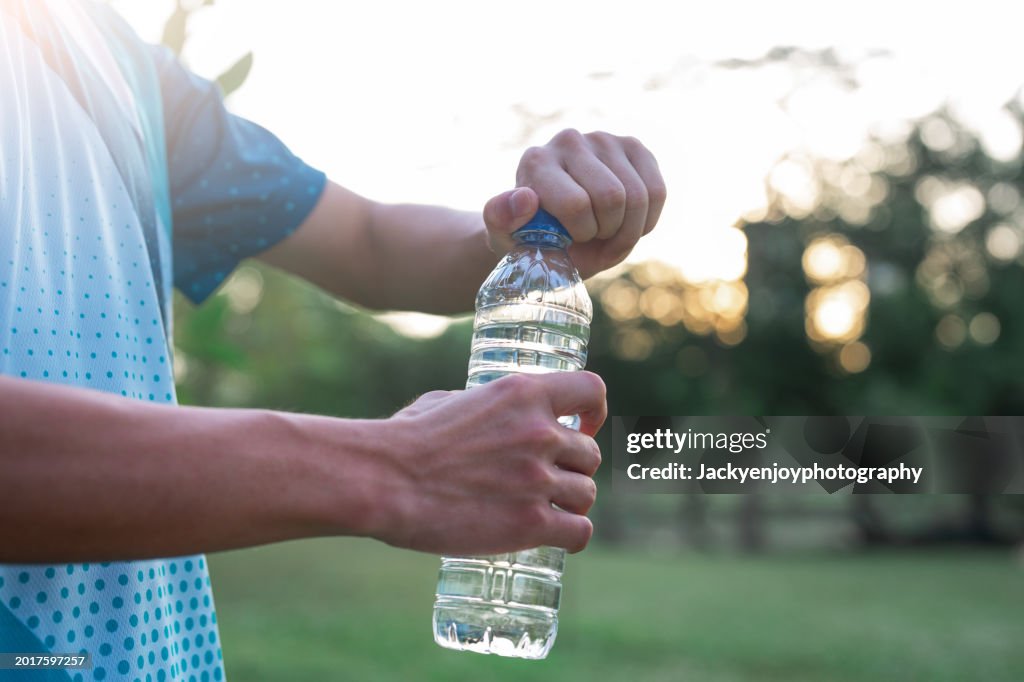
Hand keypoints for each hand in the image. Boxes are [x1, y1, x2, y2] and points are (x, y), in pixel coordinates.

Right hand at [375, 372, 605, 555]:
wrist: (384, 480)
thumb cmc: (405, 440)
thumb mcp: (450, 401)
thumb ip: (486, 406)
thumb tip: (496, 419)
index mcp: (522, 394)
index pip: (591, 390)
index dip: (594, 412)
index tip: (585, 427)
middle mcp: (539, 432)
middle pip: (590, 454)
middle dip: (572, 468)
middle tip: (547, 481)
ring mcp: (538, 478)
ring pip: (586, 494)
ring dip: (570, 503)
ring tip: (545, 510)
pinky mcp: (530, 522)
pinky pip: (580, 532)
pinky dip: (572, 537)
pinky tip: (558, 538)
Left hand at [483, 129, 666, 278]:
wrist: (556, 230)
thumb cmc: (531, 238)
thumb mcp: (507, 240)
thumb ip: (501, 220)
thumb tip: (525, 197)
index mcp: (536, 162)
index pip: (577, 204)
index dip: (580, 234)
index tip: (566, 240)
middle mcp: (568, 140)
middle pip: (614, 198)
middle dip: (607, 234)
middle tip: (591, 240)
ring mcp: (604, 139)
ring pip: (639, 197)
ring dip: (628, 232)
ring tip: (606, 235)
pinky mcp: (633, 147)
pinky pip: (657, 192)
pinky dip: (646, 222)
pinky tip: (626, 223)